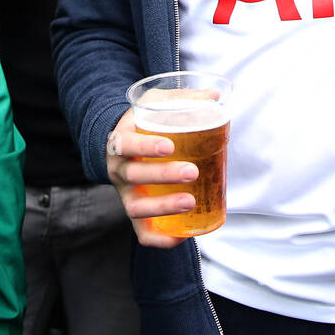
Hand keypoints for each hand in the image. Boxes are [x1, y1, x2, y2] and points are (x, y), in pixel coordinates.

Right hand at [105, 108, 195, 247]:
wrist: (120, 146)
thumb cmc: (142, 125)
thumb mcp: (154, 105)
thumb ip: (181, 99)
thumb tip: (215, 94)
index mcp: (121, 140)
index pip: (126, 145)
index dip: (145, 147)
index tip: (169, 146)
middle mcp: (118, 169)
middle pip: (134, 176)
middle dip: (163, 175)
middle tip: (192, 171)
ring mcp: (124, 193)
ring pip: (135, 207)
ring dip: (162, 207)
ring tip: (191, 202)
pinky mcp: (134, 213)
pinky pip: (141, 232)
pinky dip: (159, 239)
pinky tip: (182, 237)